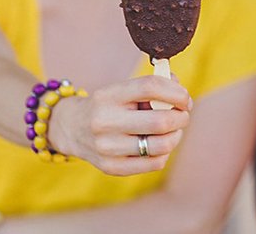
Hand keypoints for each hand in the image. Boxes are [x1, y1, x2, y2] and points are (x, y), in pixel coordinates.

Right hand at [49, 75, 191, 175]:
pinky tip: (159, 144)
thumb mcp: (121, 90)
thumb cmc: (108, 105)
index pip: (150, 87)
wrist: (71, 128)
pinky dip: (164, 153)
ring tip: (174, 130)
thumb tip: (181, 94)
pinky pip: (154, 163)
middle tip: (183, 115)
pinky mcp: (111, 167)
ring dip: (176, 136)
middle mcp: (104, 121)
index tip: (185, 98)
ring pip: (161, 145)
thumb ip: (152, 87)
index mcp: (108, 96)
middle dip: (181, 117)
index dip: (176, 92)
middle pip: (160, 121)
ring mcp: (107, 147)